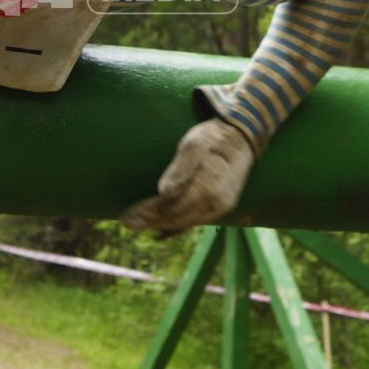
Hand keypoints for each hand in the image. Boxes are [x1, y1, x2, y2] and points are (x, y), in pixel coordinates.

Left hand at [120, 118, 255, 231]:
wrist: (242, 137)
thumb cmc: (213, 137)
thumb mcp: (194, 144)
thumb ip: (180, 168)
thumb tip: (163, 192)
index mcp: (208, 187)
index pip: (171, 206)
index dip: (148, 212)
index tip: (127, 216)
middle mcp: (216, 203)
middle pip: (176, 217)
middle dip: (150, 220)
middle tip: (126, 221)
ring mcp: (220, 207)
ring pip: (185, 222)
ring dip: (160, 224)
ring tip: (138, 223)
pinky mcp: (221, 206)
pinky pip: (195, 221)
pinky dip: (176, 226)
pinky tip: (161, 230)